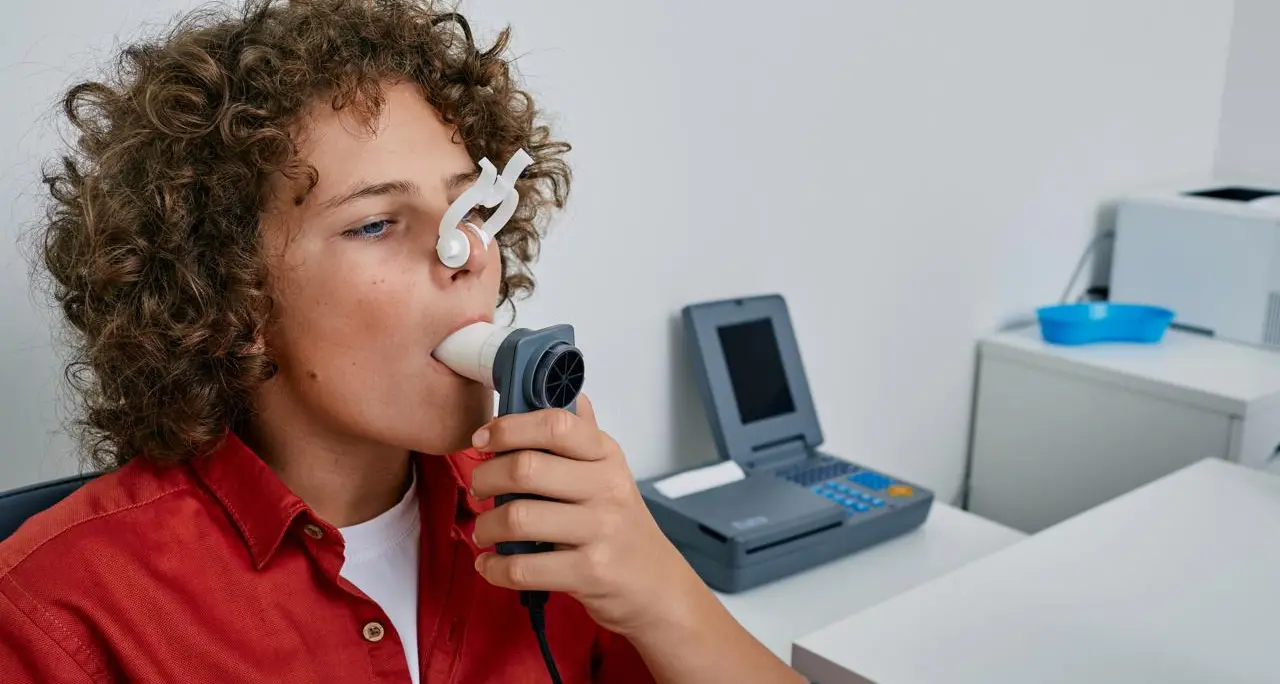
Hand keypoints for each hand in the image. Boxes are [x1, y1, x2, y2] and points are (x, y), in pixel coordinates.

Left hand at [468, 394, 703, 636]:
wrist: (655, 583)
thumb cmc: (622, 525)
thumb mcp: (609, 472)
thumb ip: (583, 436)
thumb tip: (571, 392)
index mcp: (606, 456)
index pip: (555, 424)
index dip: (509, 427)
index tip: (482, 439)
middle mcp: (606, 488)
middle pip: (526, 469)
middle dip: (486, 478)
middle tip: (479, 488)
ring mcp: (599, 531)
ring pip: (518, 519)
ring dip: (487, 526)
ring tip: (485, 530)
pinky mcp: (589, 573)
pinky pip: (524, 568)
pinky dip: (495, 568)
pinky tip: (491, 564)